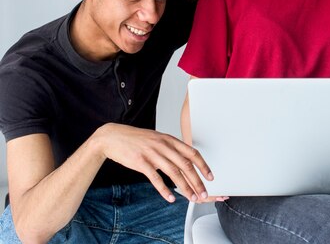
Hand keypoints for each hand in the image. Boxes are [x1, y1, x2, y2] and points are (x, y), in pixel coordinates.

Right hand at [95, 124, 225, 202]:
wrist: (113, 137)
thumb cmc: (136, 139)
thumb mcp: (157, 139)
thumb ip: (171, 148)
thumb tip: (184, 160)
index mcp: (170, 140)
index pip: (192, 153)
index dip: (203, 165)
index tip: (210, 176)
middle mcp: (164, 146)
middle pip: (186, 165)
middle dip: (197, 180)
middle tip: (204, 192)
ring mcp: (153, 154)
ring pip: (174, 173)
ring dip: (185, 187)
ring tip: (191, 197)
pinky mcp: (141, 162)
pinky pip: (156, 178)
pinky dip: (164, 190)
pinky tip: (170, 198)